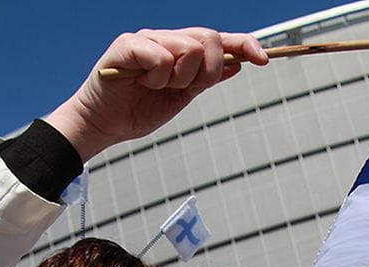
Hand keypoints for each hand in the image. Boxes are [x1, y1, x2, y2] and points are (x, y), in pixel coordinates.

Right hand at [47, 28, 266, 159]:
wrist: (104, 125)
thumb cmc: (138, 110)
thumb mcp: (182, 97)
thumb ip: (207, 78)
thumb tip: (239, 63)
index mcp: (182, 49)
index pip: (220, 39)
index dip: (244, 44)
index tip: (264, 60)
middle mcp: (167, 38)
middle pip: (209, 39)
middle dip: (205, 71)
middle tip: (181, 88)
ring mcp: (147, 39)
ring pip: (187, 48)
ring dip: (178, 77)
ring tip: (156, 87)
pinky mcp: (127, 45)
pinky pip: (160, 55)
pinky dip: (157, 75)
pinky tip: (142, 82)